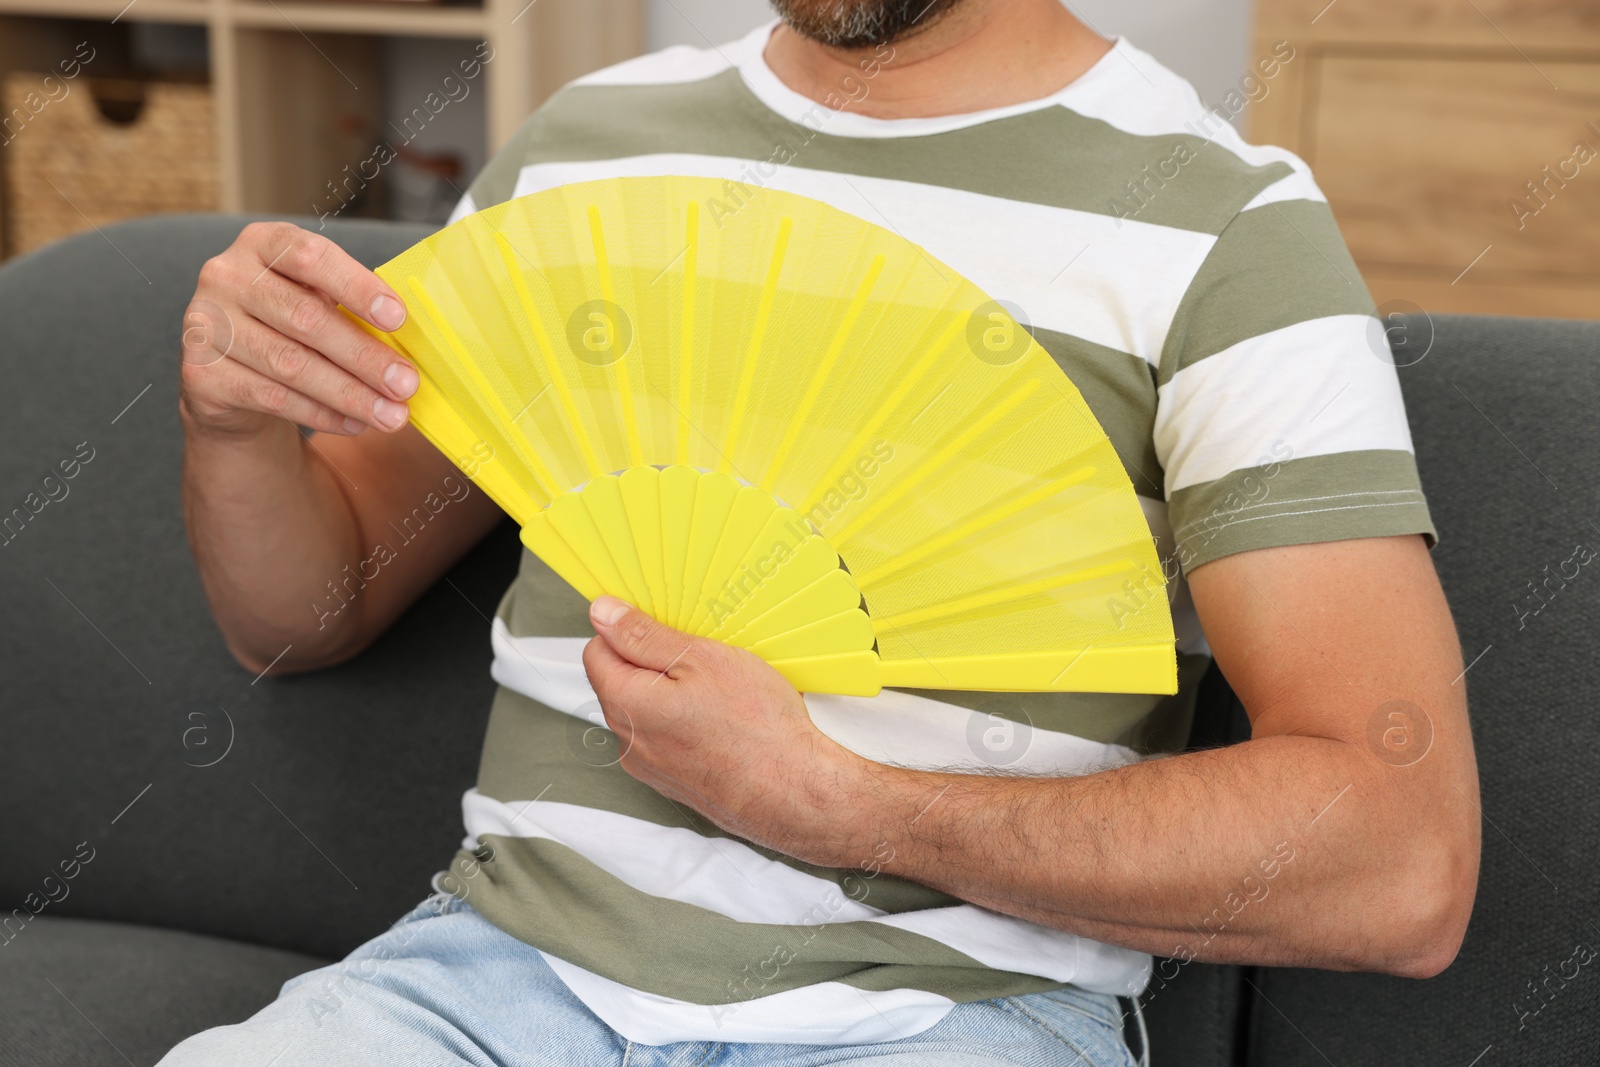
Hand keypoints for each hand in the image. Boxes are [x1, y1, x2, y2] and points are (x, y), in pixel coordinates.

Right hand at [179, 221, 416, 436]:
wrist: (232, 374)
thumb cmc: (291, 327)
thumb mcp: (318, 301)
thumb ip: (351, 308)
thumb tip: (409, 342)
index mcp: (262, 243)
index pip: (311, 257)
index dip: (357, 287)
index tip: (399, 318)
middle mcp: (226, 276)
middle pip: (305, 318)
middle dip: (364, 356)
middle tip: (407, 384)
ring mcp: (205, 324)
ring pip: (290, 364)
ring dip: (350, 394)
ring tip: (392, 415)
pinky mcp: (201, 372)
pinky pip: (272, 397)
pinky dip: (321, 413)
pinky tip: (355, 424)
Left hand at [581, 595, 861, 860]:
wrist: (791, 791)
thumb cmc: (754, 726)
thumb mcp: (700, 658)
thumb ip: (643, 635)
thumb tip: (604, 613)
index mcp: (625, 703)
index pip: (597, 651)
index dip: (628, 631)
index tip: (663, 628)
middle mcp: (628, 740)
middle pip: (622, 683)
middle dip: (654, 664)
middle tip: (702, 659)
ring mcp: (649, 768)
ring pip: (647, 713)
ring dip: (672, 696)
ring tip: (719, 693)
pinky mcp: (673, 784)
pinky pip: (667, 741)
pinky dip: (686, 726)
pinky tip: (722, 722)